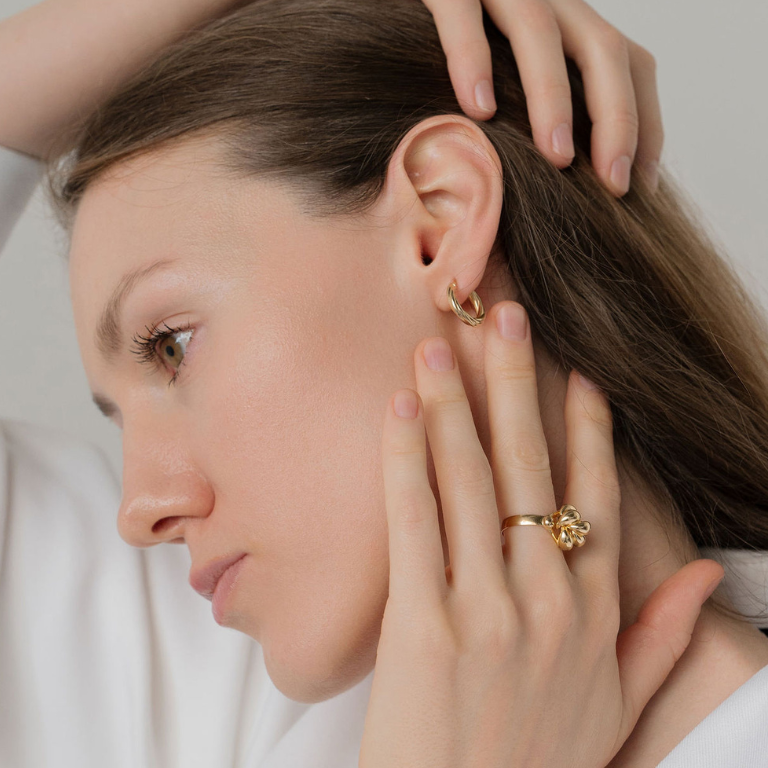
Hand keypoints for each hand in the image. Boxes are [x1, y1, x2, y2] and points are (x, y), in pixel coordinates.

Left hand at [359, 301, 723, 767]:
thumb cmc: (542, 763)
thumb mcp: (620, 704)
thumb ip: (664, 635)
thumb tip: (710, 578)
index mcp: (594, 613)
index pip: (598, 496)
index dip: (588, 428)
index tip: (577, 372)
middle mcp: (548, 599)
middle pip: (531, 466)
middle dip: (516, 382)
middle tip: (503, 317)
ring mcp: (486, 610)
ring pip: (471, 482)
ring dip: (452, 405)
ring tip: (436, 348)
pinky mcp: (424, 627)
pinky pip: (415, 523)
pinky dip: (405, 461)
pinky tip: (396, 413)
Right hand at [420, 0, 660, 195]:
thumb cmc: (441, 54)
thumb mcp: (506, 84)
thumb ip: (531, 116)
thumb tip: (558, 184)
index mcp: (567, 24)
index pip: (629, 63)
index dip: (644, 122)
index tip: (635, 186)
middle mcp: (545, 0)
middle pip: (604, 49)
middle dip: (617, 121)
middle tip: (611, 185)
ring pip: (539, 30)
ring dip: (554, 98)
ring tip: (556, 158)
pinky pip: (462, 14)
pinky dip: (472, 59)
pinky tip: (478, 109)